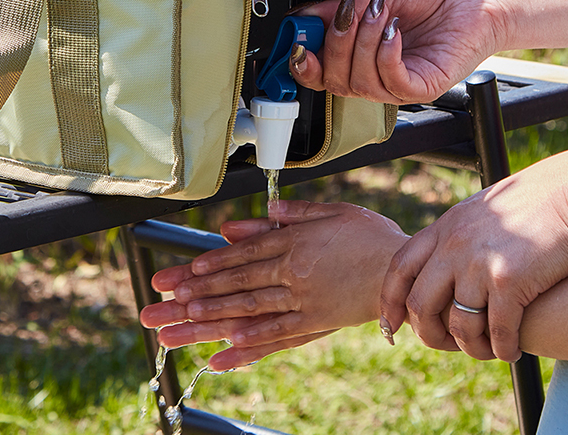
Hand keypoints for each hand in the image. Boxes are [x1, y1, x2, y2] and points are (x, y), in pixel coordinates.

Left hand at [139, 201, 408, 370]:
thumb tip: (263, 210)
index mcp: (295, 243)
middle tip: (162, 304)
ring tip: (179, 327)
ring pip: (248, 311)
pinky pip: (275, 337)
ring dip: (211, 318)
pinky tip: (221, 357)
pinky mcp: (314, 323)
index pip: (243, 254)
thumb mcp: (333, 212)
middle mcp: (292, 273)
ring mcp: (301, 301)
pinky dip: (246, 347)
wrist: (404, 271)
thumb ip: (295, 213)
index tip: (182, 274)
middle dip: (196, 293)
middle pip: (236, 283)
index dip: (210, 264)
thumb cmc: (370, 236)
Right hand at [289, 0, 506, 104]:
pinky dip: (386, 54)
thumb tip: (302, 16)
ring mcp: (396, 84)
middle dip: (334, 43)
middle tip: (348, 11)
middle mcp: (373, 74)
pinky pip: (390, 82)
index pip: (318, 72)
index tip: (297, 40)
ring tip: (380, 11)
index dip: (301, 62)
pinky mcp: (422, 87)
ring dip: (363, 42)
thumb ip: (337, 5)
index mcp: (357, 54)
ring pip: (358, 81)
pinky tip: (394, 31)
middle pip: (333, 79)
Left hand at [379, 151, 567, 361]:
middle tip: (446, 344)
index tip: (392, 324)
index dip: (391, 299)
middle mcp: (454, 245)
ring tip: (485, 350)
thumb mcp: (484, 211)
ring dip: (470, 346)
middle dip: (428, 333)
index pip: (400, 266)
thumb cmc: (536, 202)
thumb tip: (450, 262)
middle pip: (420, 302)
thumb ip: (461, 234)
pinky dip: (502, 349)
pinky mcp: (509, 281)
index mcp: (445, 227)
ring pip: (458, 324)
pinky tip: (511, 350)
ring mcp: (478, 263)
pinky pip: (496, 332)